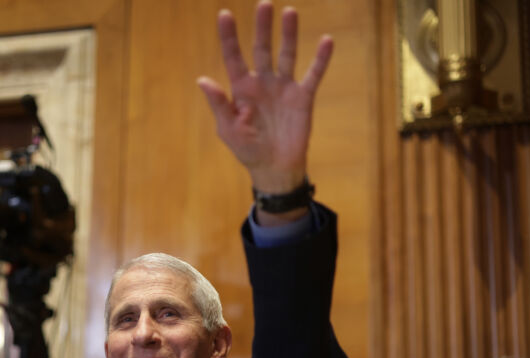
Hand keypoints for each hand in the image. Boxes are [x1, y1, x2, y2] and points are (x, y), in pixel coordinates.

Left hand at [197, 1, 332, 195]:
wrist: (274, 168)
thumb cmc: (247, 150)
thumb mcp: (228, 129)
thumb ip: (218, 104)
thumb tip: (202, 80)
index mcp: (241, 89)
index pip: (233, 57)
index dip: (229, 37)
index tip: (225, 14)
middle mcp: (262, 83)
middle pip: (262, 49)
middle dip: (262, 27)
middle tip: (264, 4)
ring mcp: (283, 88)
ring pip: (287, 54)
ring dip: (289, 34)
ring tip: (290, 12)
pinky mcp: (303, 97)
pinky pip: (313, 74)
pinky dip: (320, 59)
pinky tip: (326, 41)